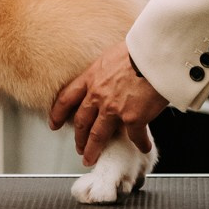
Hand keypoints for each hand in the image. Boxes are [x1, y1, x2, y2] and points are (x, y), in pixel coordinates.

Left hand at [49, 42, 167, 163]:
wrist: (155, 56)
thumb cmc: (138, 51)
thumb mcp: (110, 57)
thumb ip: (105, 72)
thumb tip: (109, 76)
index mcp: (91, 78)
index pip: (66, 98)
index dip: (57, 114)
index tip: (54, 124)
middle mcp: (98, 96)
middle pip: (81, 122)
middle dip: (78, 138)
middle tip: (78, 148)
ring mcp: (114, 109)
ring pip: (98, 136)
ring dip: (93, 149)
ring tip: (91, 158)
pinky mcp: (133, 119)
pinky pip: (135, 137)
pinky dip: (140, 144)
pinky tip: (143, 147)